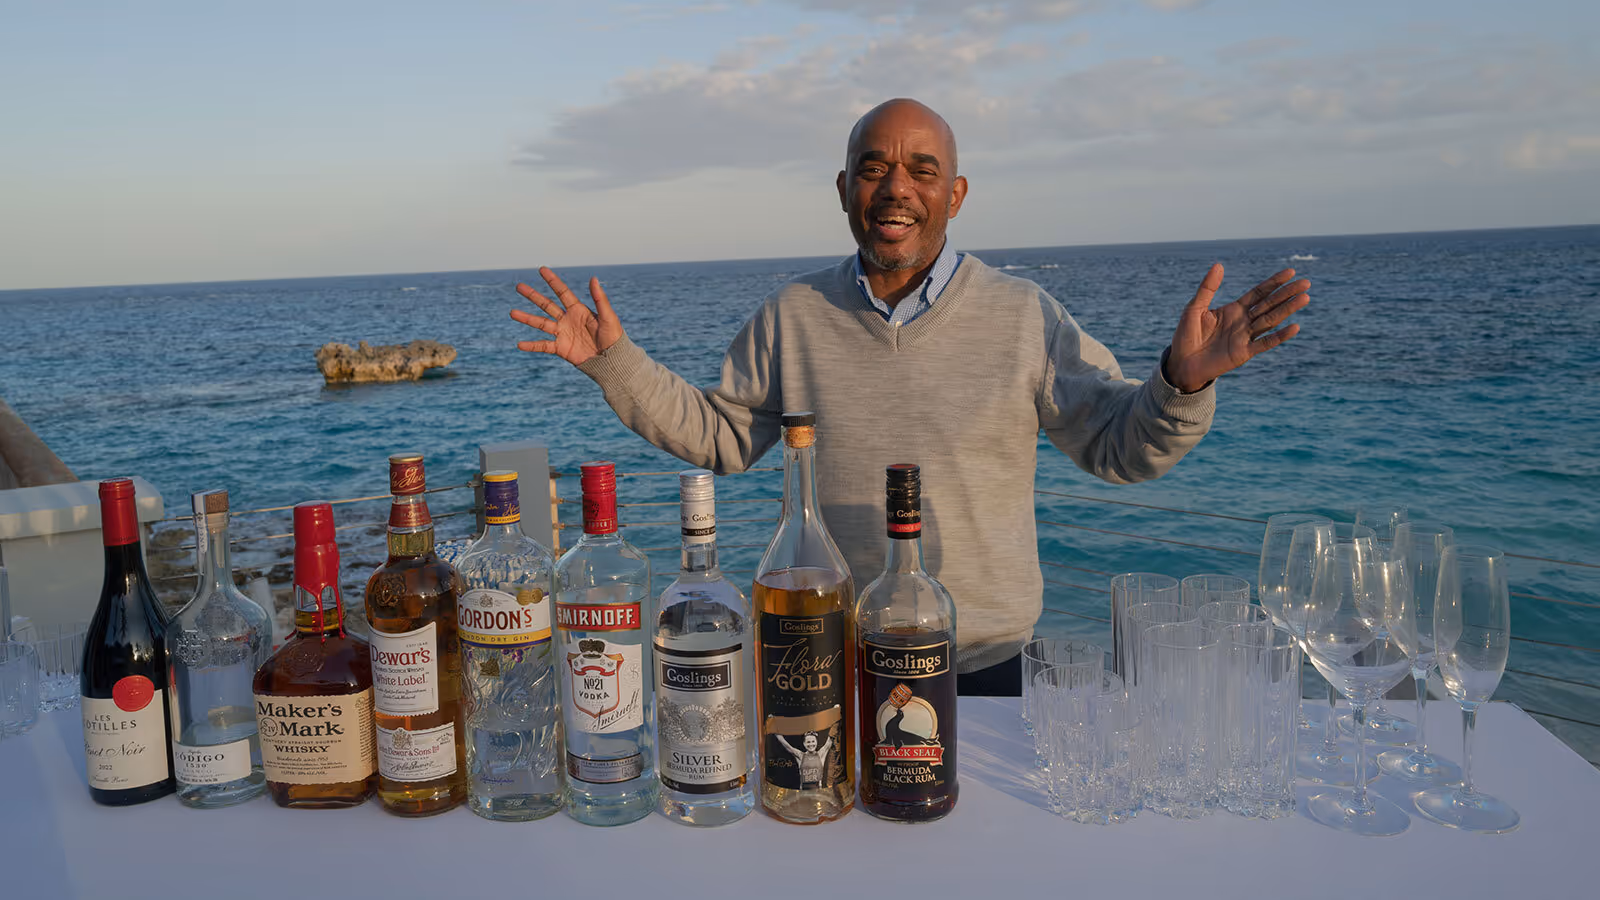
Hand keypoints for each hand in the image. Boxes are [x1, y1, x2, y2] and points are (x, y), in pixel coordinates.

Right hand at [510, 267, 624, 365]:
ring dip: (526, 318)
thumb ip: (599, 299)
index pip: (562, 292)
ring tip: (512, 312)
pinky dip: (531, 346)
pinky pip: (543, 346)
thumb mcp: (608, 317)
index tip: (541, 269)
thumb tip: (593, 278)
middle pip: (547, 305)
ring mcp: (563, 333)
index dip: (552, 281)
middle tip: (519, 286)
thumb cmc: (614, 338)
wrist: (612, 361)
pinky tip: (520, 344)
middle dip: (533, 296)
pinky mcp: (561, 348)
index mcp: (579, 310)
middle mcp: (568, 319)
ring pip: (541, 323)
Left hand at [1164, 264, 1308, 392]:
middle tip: (1306, 283)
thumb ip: (1208, 288)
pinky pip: (1265, 343)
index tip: (1291, 272)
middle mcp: (1243, 321)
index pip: (1259, 293)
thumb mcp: (1194, 308)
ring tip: (1305, 298)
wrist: (1181, 363)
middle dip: (1287, 293)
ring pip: (1271, 320)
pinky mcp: (1244, 353)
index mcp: (1233, 309)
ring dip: (1288, 309)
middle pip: (1270, 304)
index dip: (1274, 282)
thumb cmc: (1186, 335)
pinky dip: (1279, 336)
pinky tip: (1294, 327)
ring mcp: (1245, 337)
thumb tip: (1219, 264)